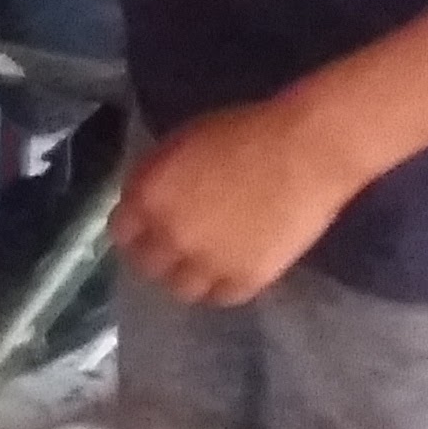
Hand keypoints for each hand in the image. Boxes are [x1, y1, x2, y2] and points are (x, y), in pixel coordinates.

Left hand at [114, 94, 368, 308]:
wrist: (306, 151)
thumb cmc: (246, 131)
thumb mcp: (184, 143)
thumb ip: (157, 177)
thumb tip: (147, 201)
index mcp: (149, 197)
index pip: (121, 232)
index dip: (136, 231)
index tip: (147, 230)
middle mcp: (169, 237)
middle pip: (148, 267)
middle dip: (159, 257)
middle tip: (178, 248)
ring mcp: (206, 264)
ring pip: (182, 290)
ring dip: (188, 277)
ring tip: (206, 264)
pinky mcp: (243, 281)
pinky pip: (221, 297)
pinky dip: (222, 286)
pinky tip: (232, 270)